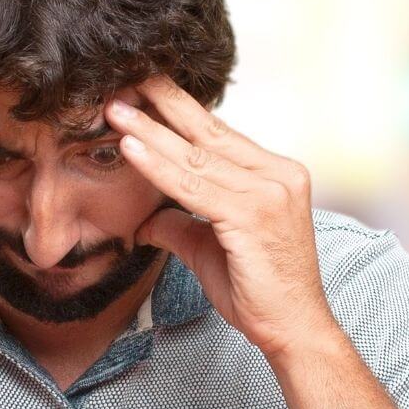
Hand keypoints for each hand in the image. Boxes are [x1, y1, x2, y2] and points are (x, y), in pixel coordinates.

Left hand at [106, 77, 337, 357]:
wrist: (294, 329)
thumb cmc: (262, 293)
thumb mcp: (212, 250)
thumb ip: (182, 225)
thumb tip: (147, 220)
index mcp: (278, 176)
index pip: (221, 135)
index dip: (179, 112)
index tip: (145, 90)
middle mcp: (279, 176)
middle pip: (210, 134)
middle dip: (163, 105)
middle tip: (125, 79)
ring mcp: (269, 193)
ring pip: (197, 157)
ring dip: (150, 131)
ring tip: (114, 109)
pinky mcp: (253, 214)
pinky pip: (193, 186)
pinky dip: (158, 166)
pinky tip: (131, 147)